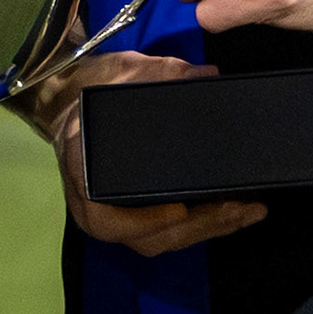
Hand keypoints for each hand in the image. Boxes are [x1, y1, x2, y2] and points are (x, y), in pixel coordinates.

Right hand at [19, 51, 265, 257]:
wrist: (67, 100)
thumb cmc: (91, 88)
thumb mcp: (122, 73)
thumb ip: (162, 74)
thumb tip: (206, 76)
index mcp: (82, 170)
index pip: (106, 216)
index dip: (144, 222)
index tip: (180, 209)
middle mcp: (94, 204)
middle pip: (146, 237)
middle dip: (197, 226)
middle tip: (238, 208)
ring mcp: (113, 214)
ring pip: (159, 240)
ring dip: (205, 230)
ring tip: (245, 213)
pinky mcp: (130, 215)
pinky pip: (163, 233)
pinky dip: (197, 227)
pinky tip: (230, 213)